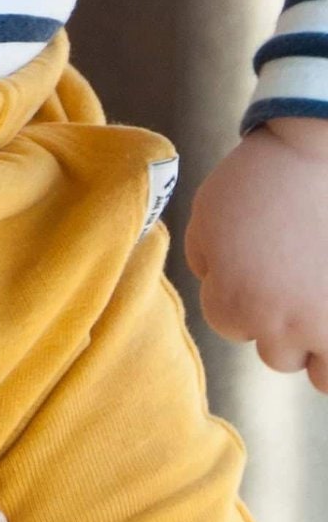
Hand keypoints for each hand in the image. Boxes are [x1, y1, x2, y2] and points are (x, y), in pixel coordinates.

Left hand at [184, 116, 327, 382]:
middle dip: (280, 318)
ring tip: (317, 290)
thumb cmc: (261, 180)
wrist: (316, 152)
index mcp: (238, 302)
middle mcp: (284, 326)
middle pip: (274, 351)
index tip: (255, 256)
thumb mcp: (207, 216)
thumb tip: (220, 296)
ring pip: (318, 369)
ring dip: (316, 339)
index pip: (227, 323)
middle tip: (292, 272)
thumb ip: (205, 264)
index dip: (238, 288)